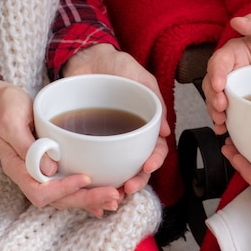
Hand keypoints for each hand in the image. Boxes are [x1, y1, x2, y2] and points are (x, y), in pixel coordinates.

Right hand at [0, 80, 121, 216]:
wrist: (0, 101)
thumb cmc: (5, 107)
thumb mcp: (12, 121)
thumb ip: (27, 146)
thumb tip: (50, 169)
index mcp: (17, 168)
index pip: (40, 191)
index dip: (63, 189)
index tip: (84, 178)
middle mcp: (29, 176)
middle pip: (58, 200)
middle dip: (86, 199)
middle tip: (112, 196)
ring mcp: (40, 173)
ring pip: (66, 196)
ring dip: (90, 200)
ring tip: (114, 199)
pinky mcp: (51, 167)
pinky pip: (69, 186)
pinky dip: (87, 193)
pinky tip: (104, 196)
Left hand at [62, 43, 170, 193]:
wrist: (85, 56)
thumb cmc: (116, 65)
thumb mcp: (139, 77)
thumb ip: (153, 99)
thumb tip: (167, 132)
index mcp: (144, 126)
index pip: (155, 149)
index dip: (154, 161)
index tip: (147, 167)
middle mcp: (127, 137)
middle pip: (136, 166)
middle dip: (136, 181)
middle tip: (127, 188)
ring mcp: (105, 140)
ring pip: (114, 169)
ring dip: (113, 185)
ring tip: (109, 195)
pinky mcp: (83, 140)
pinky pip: (88, 161)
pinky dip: (89, 177)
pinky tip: (86, 186)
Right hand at [202, 13, 250, 134]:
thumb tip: (238, 20)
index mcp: (233, 53)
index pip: (219, 62)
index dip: (216, 74)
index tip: (219, 85)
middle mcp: (228, 71)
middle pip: (212, 84)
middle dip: (213, 98)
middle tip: (220, 108)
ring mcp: (232, 88)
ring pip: (215, 100)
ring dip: (215, 112)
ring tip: (221, 122)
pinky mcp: (237, 102)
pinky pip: (226, 113)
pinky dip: (224, 123)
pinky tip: (225, 131)